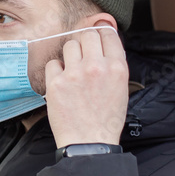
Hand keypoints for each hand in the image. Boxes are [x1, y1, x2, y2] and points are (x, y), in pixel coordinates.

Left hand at [44, 27, 128, 147]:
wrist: (89, 142)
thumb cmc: (106, 119)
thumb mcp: (121, 88)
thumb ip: (113, 64)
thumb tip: (104, 42)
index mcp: (117, 67)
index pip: (108, 33)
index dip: (101, 34)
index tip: (96, 39)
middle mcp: (96, 67)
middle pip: (87, 34)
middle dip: (85, 42)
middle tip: (83, 56)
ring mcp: (75, 74)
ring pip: (69, 45)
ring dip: (70, 55)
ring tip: (72, 70)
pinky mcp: (56, 83)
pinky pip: (53, 63)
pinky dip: (56, 70)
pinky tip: (62, 82)